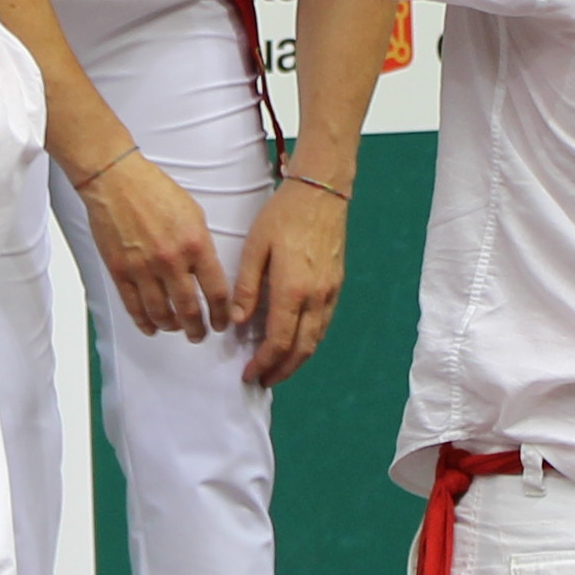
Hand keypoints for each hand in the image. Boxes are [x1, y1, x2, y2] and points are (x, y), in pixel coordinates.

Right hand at [77, 150, 230, 339]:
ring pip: (161, 313)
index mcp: (195, 244)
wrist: (115, 181)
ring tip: (178, 329)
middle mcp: (171, 261)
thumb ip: (202, 245)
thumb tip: (207, 273)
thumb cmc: (155, 190)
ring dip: (172, 327)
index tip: (223, 323)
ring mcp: (143, 269)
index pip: (216, 291)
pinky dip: (144, 322)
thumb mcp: (193, 213)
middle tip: (200, 335)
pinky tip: (152, 328)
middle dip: (198, 328)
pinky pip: (134, 306)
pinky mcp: (120, 271)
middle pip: (189, 309)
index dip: (222, 314)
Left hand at [234, 175, 349, 386]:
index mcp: (292, 290)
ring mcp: (330, 293)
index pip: (278, 342)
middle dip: (282, 371)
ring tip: (277, 369)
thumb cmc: (283, 216)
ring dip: (297, 361)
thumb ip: (246, 288)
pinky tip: (295, 343)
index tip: (249, 374)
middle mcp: (316, 298)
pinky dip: (308, 342)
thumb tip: (238, 323)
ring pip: (316, 341)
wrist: (321, 193)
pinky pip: (323, 325)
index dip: (264, 363)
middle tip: (263, 380)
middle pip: (302, 350)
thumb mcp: (255, 248)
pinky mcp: (336, 286)